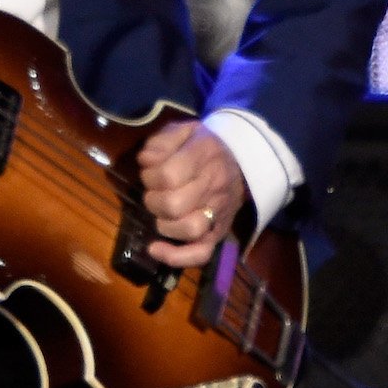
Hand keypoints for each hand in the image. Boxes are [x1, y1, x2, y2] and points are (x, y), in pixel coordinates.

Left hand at [137, 119, 247, 268]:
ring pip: (189, 229)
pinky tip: (156, 249)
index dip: (149, 177)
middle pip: (174, 205)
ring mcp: (219, 212)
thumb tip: (146, 161)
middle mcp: (214, 185)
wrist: (241, 161)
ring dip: (164, 224)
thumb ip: (161, 141)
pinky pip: (201, 253)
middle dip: (153, 200)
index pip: (168, 175)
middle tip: (154, 193)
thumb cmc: (203, 146)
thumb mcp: (183, 130)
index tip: (149, 173)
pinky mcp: (219, 232)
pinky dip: (176, 257)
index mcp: (205, 156)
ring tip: (160, 213)